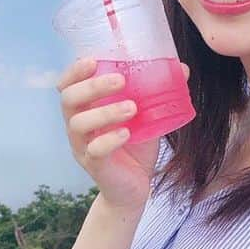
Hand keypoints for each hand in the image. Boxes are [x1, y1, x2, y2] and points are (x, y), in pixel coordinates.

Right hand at [57, 57, 188, 212]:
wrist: (136, 187)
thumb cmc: (135, 146)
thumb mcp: (146, 116)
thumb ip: (156, 94)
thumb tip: (181, 68)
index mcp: (85, 109)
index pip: (67, 85)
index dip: (75, 71)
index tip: (93, 60)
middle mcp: (77, 125)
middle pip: (68, 100)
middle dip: (92, 87)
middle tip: (120, 81)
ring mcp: (82, 146)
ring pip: (79, 124)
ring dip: (105, 112)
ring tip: (132, 108)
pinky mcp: (94, 166)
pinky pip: (94, 151)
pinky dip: (109, 140)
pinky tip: (126, 134)